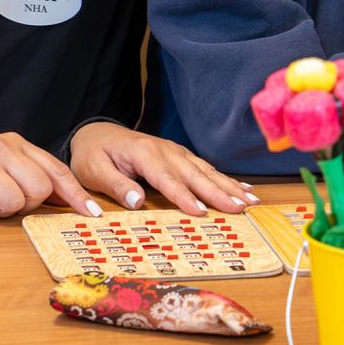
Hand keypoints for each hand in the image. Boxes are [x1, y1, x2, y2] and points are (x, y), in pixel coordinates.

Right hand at [0, 132, 100, 220]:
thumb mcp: (4, 165)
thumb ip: (33, 176)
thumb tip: (71, 199)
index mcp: (16, 144)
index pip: (56, 170)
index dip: (76, 194)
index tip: (92, 213)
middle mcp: (1, 148)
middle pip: (38, 190)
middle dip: (25, 205)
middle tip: (4, 201)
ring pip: (13, 202)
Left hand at [69, 122, 255, 214]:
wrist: (95, 133)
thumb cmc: (93, 154)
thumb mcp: (94, 170)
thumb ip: (116, 185)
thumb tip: (137, 202)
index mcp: (144, 153)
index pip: (167, 179)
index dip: (185, 196)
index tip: (201, 212)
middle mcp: (164, 150)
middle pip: (195, 174)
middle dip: (219, 192)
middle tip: (240, 209)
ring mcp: (174, 151)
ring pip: (205, 170)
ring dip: (228, 186)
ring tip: (250, 200)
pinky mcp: (178, 155)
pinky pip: (204, 167)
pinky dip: (224, 178)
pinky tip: (242, 188)